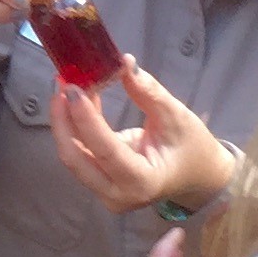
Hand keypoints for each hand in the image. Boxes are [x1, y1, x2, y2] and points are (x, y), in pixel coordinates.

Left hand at [50, 54, 235, 216]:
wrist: (196, 176)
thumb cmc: (191, 147)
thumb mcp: (176, 116)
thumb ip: (148, 92)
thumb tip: (124, 63)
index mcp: (142, 181)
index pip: (105, 150)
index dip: (85, 118)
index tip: (72, 88)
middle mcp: (118, 194)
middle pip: (76, 159)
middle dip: (62, 120)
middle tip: (61, 83)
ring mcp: (105, 193)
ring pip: (73, 157)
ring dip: (65, 121)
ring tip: (65, 86)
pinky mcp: (98, 184)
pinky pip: (80, 154)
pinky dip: (74, 127)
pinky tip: (76, 100)